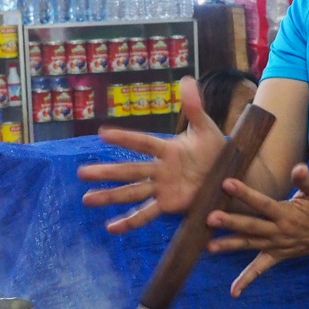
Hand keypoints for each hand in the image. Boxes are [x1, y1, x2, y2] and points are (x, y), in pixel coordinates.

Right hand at [78, 77, 224, 231]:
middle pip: (129, 170)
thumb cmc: (215, 152)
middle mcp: (159, 170)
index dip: (126, 138)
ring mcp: (161, 189)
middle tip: (81, 172)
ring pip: (132, 192)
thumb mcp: (206, 129)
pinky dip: (129, 222)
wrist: (227, 177)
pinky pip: (146, 214)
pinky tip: (110, 228)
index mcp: (167, 150)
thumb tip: (185, 80)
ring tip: (87, 199)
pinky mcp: (167, 206)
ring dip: (110, 196)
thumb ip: (194, 108)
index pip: (143, 143)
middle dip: (106, 172)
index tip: (103, 134)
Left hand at [207, 163, 308, 294]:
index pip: (263, 203)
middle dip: (230, 223)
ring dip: (229, 246)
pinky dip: (247, 280)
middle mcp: (280, 232)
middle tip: (209, 218)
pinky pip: (261, 269)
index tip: (227, 183)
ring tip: (208, 247)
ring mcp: (278, 246)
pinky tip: (233, 292)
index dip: (245, 194)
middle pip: (252, 227)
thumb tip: (299, 168)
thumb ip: (307, 180)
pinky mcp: (278, 255)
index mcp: (288, 214)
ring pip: (250, 245)